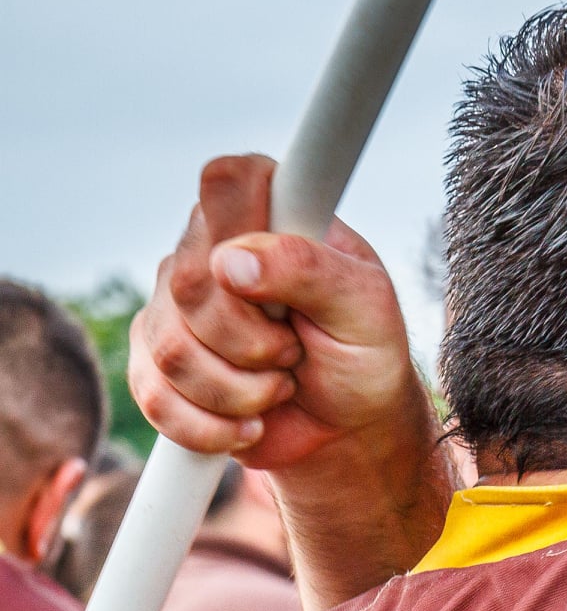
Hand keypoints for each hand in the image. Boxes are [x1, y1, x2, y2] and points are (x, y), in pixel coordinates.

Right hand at [129, 154, 432, 470]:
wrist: (347, 429)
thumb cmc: (363, 356)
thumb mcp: (366, 310)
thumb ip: (312, 270)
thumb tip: (230, 262)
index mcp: (271, 214)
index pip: (228, 181)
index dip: (242, 231)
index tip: (279, 287)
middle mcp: (210, 249)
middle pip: (190, 281)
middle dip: (253, 340)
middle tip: (294, 352)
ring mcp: (173, 305)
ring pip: (173, 348)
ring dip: (242, 389)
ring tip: (281, 385)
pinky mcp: (155, 363)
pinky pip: (157, 398)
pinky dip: (214, 426)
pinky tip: (250, 423)